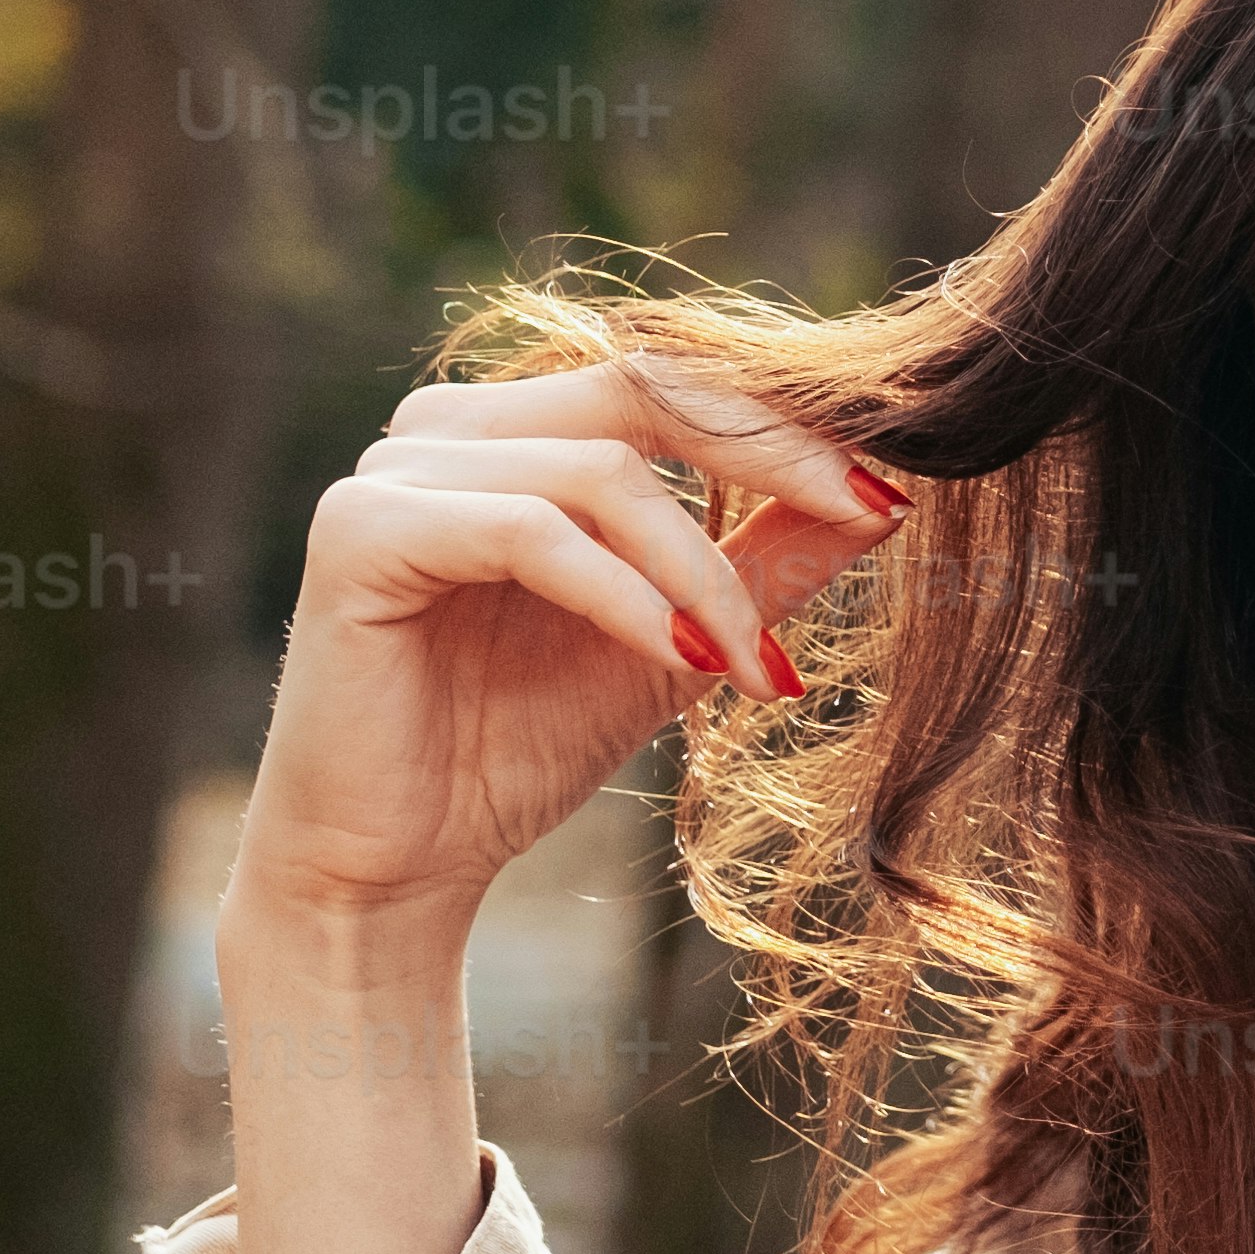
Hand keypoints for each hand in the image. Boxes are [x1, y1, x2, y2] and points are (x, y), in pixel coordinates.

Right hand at [229, 358, 903, 947]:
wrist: (393, 872)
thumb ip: (759, 563)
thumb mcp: (674, 644)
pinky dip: (624, 595)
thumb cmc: (515, 751)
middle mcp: (445, 425)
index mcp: (511, 430)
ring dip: (700, 569)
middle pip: (640, 390)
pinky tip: (682, 656)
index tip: (892, 490)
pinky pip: (528, 533)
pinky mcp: (362, 531)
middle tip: (868, 513)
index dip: (784, 423)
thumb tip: (886, 498)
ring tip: (755, 663)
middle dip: (769, 453)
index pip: (667, 381)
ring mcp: (393, 469)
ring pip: (599, 471)